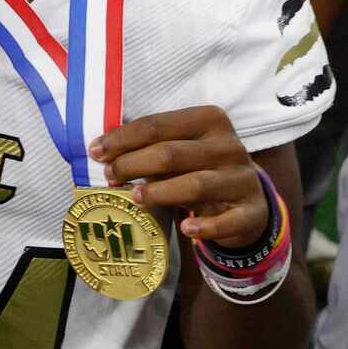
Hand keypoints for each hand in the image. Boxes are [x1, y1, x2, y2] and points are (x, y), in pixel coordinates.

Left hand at [91, 106, 272, 247]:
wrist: (247, 199)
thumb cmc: (200, 167)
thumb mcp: (181, 149)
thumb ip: (149, 147)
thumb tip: (103, 151)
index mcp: (209, 120)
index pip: (157, 125)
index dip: (122, 139)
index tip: (96, 151)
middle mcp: (229, 146)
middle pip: (171, 153)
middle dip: (133, 164)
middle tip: (111, 175)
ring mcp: (242, 179)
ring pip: (196, 184)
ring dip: (159, 192)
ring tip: (133, 197)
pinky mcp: (251, 211)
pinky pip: (227, 221)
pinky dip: (206, 226)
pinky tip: (185, 228)